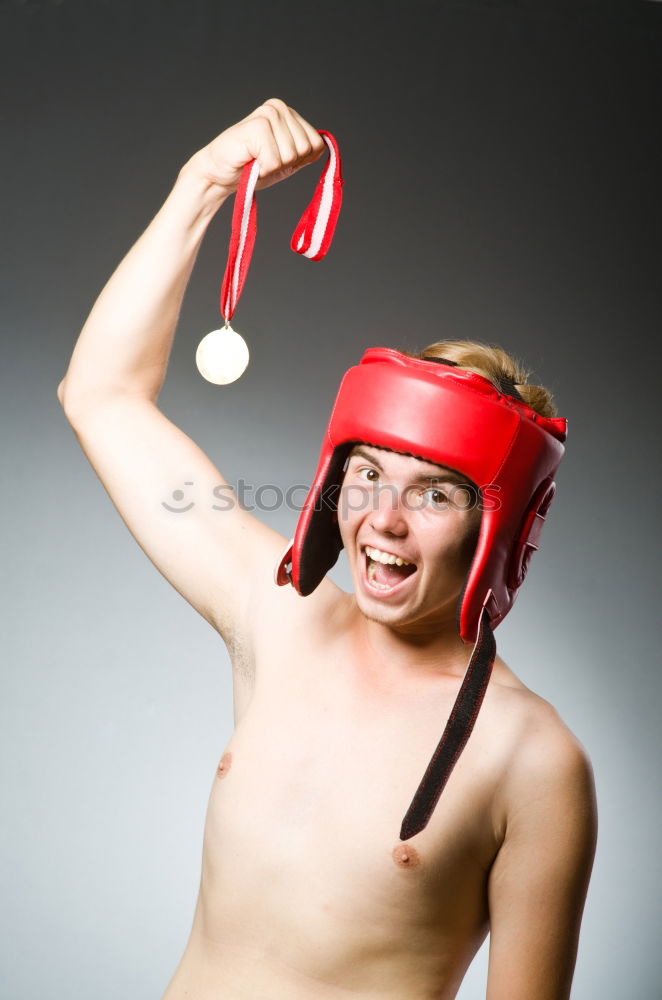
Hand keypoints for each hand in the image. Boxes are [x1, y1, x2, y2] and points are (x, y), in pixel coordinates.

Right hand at [183, 98, 326, 197]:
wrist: (220, 174)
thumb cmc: (251, 168)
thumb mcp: (286, 161)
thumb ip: (305, 152)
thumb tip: (326, 144)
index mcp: (289, 114)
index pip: (316, 144)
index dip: (299, 160)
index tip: (277, 159)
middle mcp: (279, 108)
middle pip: (305, 149)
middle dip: (285, 164)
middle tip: (264, 161)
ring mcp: (269, 114)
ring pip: (291, 155)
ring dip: (272, 167)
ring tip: (256, 160)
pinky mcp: (258, 126)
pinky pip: (275, 161)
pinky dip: (263, 169)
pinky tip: (249, 160)